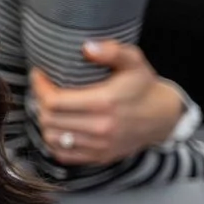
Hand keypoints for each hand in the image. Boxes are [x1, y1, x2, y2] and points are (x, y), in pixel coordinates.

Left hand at [30, 40, 187, 165]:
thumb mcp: (133, 61)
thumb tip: (87, 47)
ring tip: (50, 108)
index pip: (54, 101)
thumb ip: (112, 51)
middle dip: (40, 103)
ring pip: (52, 138)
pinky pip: (63, 154)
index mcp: (105, 103)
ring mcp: (100, 145)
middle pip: (49, 120)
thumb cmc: (143, 86)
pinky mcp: (100, 157)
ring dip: (45, 122)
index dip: (39, 87)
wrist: (164, 116)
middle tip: (44, 91)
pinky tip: (58, 127)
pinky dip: (54, 142)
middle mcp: (101, 127)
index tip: (39, 76)